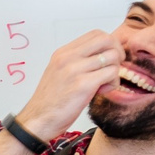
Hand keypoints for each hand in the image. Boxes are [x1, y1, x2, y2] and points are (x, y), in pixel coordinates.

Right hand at [0, 28, 122, 154]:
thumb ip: (77, 62)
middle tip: (112, 69)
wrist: (37, 121)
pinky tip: (101, 91)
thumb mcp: (59, 73)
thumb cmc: (50, 102)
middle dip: (117, 53)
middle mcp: (67, 57)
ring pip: (112, 57)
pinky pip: (112, 73)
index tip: (108, 59)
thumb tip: (102, 56)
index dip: (109, 44)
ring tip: (104, 84)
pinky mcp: (83, 84)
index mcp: (62, 53)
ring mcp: (74, 69)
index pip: (96, 33)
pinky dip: (113, 83)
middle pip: (107, 39)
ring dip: (115, 71)